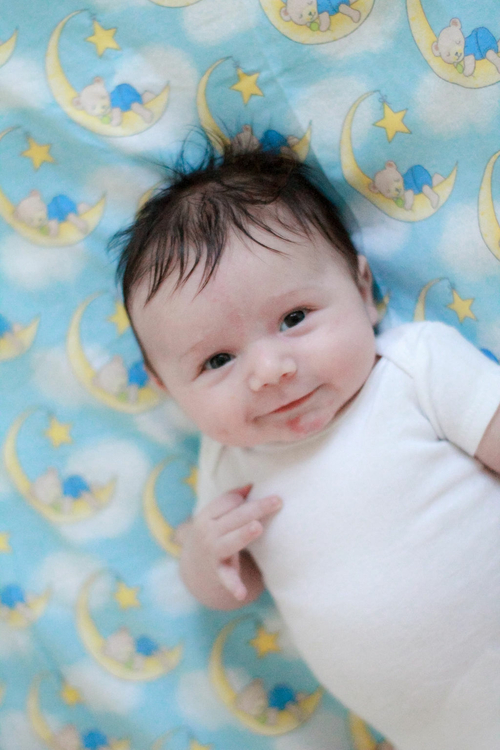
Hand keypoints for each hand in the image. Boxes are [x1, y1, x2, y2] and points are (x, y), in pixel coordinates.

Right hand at [189, 485, 281, 600]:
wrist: (194, 568)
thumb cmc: (213, 534)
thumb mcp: (215, 516)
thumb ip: (231, 500)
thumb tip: (252, 485)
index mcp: (206, 515)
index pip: (228, 502)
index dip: (246, 498)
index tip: (266, 494)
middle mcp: (207, 532)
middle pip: (235, 516)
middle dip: (256, 508)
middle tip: (277, 501)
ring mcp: (212, 552)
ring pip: (231, 541)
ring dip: (243, 534)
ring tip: (257, 527)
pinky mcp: (219, 573)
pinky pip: (228, 578)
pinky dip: (234, 586)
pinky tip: (241, 594)